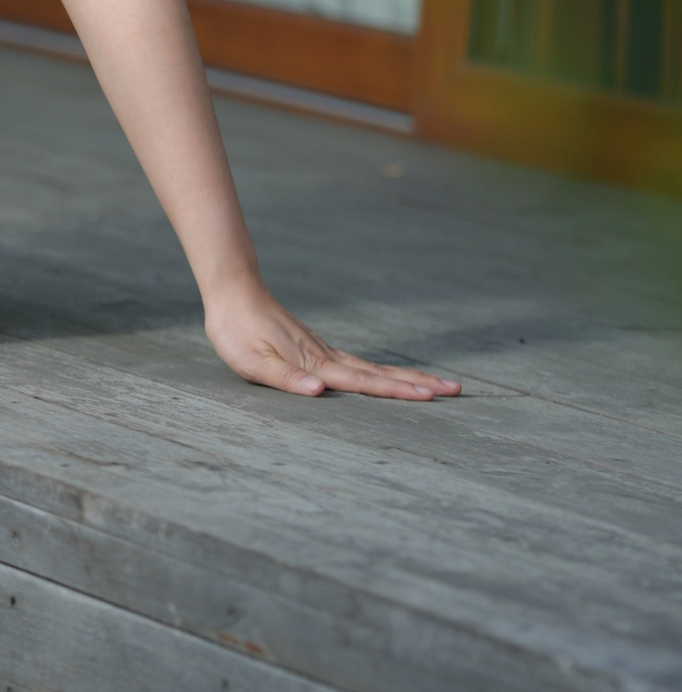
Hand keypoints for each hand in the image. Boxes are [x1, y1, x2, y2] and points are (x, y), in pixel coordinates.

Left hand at [204, 280, 459, 399]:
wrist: (234, 293)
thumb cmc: (237, 331)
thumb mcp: (252, 362)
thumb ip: (286, 379)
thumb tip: (320, 392)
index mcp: (316, 364)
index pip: (364, 383)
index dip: (397, 392)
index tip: (431, 397)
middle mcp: (327, 357)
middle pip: (381, 374)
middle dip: (418, 384)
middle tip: (456, 390)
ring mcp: (325, 350)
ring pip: (374, 368)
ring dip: (407, 378)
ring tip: (437, 384)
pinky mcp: (316, 347)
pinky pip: (358, 363)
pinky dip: (381, 372)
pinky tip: (388, 377)